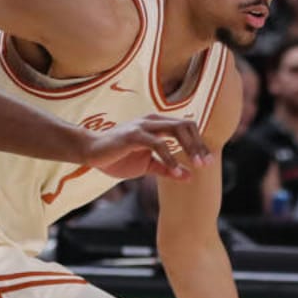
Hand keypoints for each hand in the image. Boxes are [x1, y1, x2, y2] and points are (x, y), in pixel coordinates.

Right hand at [80, 115, 212, 179]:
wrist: (91, 153)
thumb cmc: (117, 157)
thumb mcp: (147, 165)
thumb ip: (167, 169)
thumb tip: (189, 176)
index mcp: (158, 124)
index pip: (187, 127)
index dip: (199, 143)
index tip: (207, 162)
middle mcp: (153, 120)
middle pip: (186, 125)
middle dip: (199, 145)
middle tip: (206, 164)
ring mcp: (143, 126)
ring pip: (176, 130)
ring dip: (189, 149)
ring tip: (196, 166)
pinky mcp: (134, 135)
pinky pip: (158, 144)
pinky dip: (170, 158)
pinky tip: (176, 172)